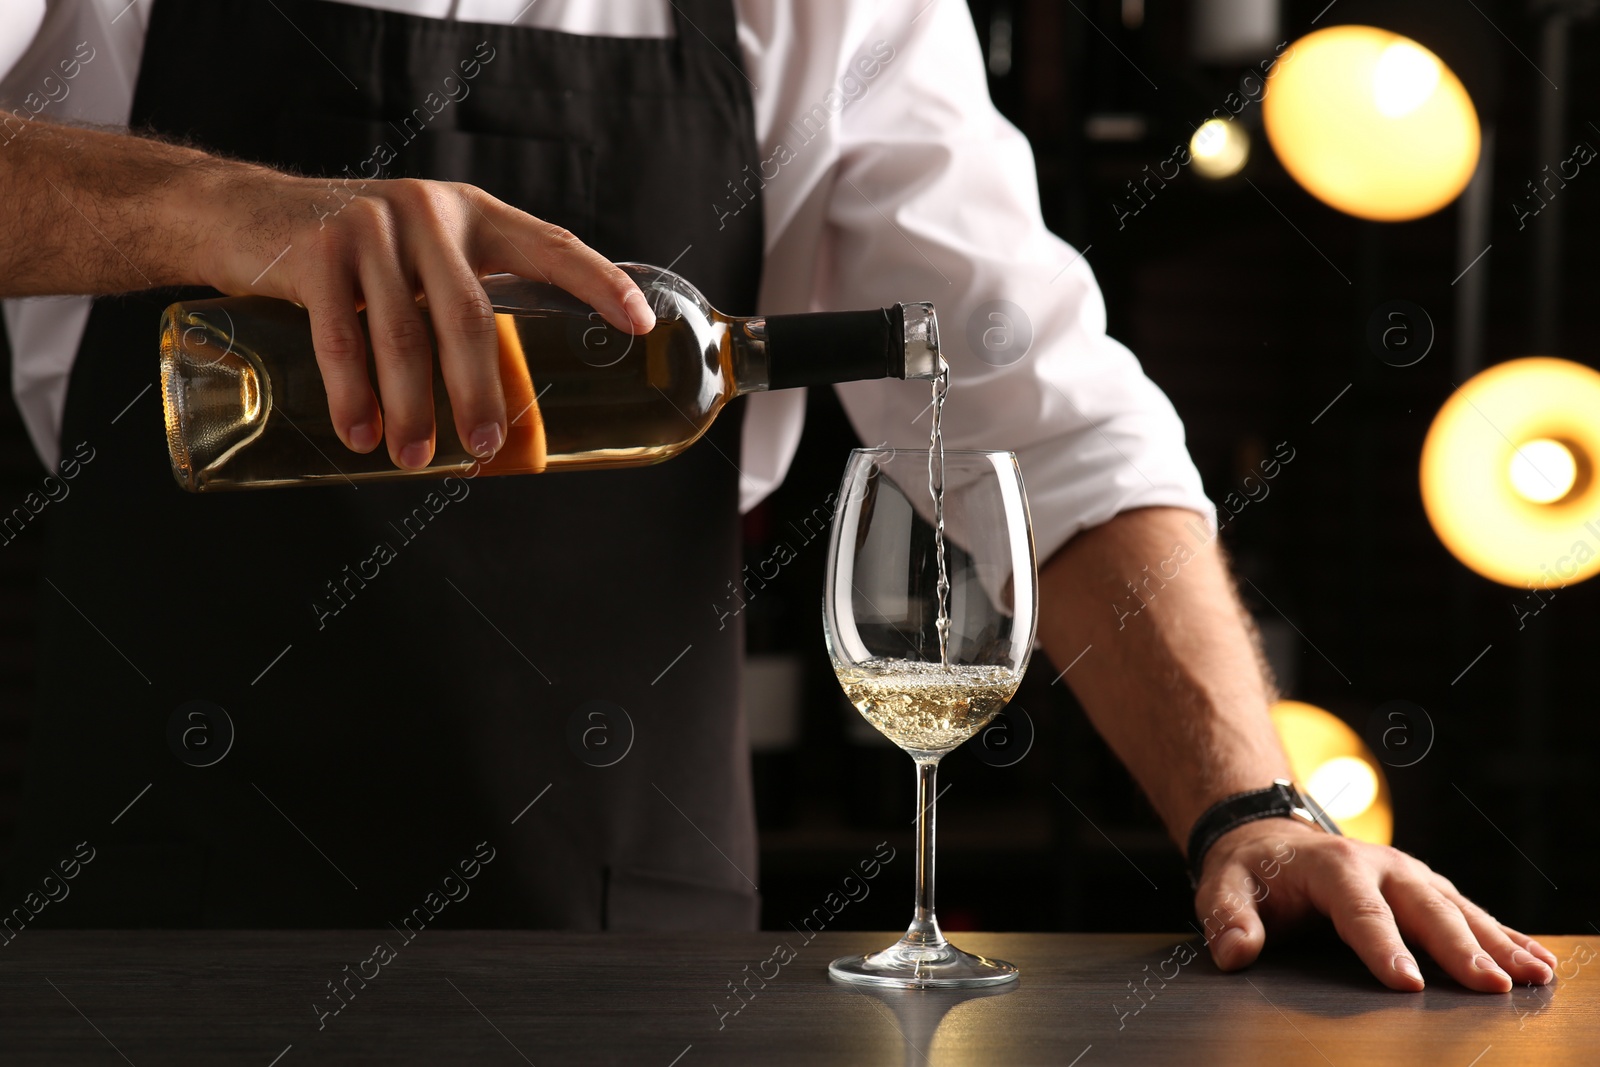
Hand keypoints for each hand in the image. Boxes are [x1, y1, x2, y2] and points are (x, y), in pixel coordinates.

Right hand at [198, 169, 653, 467]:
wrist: (236, 214)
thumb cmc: (345, 254)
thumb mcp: (413, 255)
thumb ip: (455, 297)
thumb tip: (508, 398)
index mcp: (471, 215)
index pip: (551, 245)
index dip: (599, 282)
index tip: (641, 323)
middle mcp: (429, 213)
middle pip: (471, 317)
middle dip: (480, 391)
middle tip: (484, 446)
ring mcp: (369, 228)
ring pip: (404, 337)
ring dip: (412, 408)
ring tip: (414, 458)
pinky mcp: (314, 251)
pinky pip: (340, 338)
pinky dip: (351, 395)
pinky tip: (359, 434)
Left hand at [1194, 818, 1558, 991]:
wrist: (1268, 839)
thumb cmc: (1249, 871)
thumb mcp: (1222, 887)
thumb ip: (1227, 918)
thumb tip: (1234, 952)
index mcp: (1332, 866)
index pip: (1359, 911)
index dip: (1383, 947)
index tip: (1407, 983)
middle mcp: (1379, 866)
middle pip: (1423, 909)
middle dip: (1458, 948)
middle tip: (1490, 986)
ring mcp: (1408, 876)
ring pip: (1457, 910)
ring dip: (1497, 943)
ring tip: (1532, 977)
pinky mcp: (1424, 889)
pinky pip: (1469, 912)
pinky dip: (1504, 936)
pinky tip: (1535, 961)